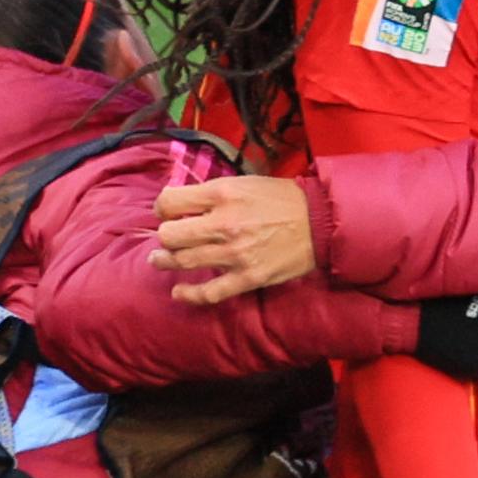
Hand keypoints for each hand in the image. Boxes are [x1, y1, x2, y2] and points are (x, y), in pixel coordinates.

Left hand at [153, 174, 313, 303]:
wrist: (318, 222)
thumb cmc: (280, 199)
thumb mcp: (244, 182)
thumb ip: (213, 193)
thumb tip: (182, 203)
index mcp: (222, 194)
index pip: (169, 202)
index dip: (162, 207)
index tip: (167, 212)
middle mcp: (223, 224)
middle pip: (169, 234)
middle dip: (164, 235)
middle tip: (168, 237)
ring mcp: (233, 254)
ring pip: (182, 261)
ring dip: (165, 261)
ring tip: (159, 260)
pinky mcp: (246, 278)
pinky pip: (208, 292)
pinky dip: (188, 294)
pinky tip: (179, 291)